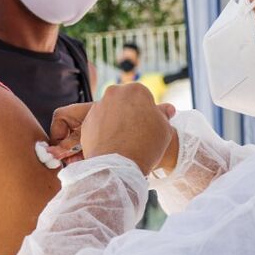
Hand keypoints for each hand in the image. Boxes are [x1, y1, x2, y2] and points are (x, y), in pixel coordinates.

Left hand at [48, 100, 177, 169]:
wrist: (119, 165)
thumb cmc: (146, 145)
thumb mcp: (164, 129)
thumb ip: (164, 115)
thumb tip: (168, 109)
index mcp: (136, 90)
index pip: (143, 97)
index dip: (147, 112)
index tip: (148, 125)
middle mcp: (114, 93)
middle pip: (124, 102)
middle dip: (129, 113)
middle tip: (135, 133)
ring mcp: (97, 106)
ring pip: (110, 112)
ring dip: (115, 122)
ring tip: (123, 142)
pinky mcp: (86, 121)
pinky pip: (98, 124)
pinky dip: (104, 132)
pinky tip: (112, 145)